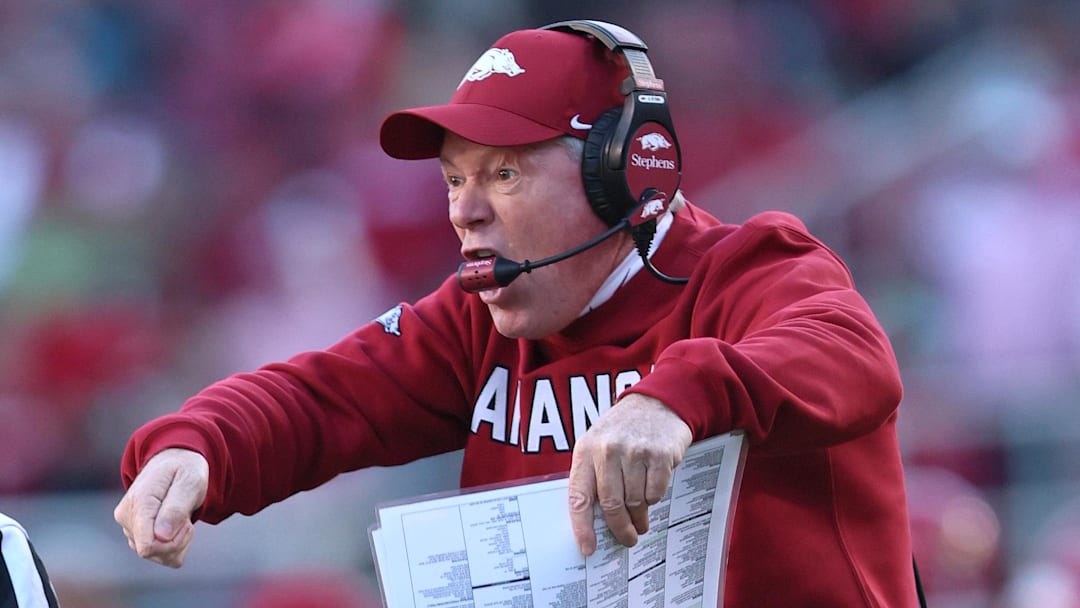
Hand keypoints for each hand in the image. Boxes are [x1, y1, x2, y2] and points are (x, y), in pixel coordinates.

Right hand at [113, 448, 208, 567]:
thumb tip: (161, 537)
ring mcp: (129, 527)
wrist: (174, 462)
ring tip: (182, 518)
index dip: (173, 542)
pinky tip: (176, 527)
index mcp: (139, 502)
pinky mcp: (135, 535)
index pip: (147, 546)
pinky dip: (173, 546)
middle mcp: (127, 517)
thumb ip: (176, 508)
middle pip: (152, 553)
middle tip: (187, 518)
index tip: (186, 523)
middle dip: (178, 540)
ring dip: (177, 542)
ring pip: (157, 556)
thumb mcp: (190, 481)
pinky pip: (158, 556)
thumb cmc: (185, 470)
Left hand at [568, 393, 691, 555]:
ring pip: (636, 502)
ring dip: (640, 515)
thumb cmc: (623, 430)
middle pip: (612, 505)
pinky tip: (653, 486)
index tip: (588, 548)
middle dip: (620, 528)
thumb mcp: (598, 445)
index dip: (582, 527)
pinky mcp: (660, 454)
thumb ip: (593, 477)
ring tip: (642, 515)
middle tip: (628, 538)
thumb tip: (595, 523)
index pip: (579, 496)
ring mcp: (635, 451)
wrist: (656, 403)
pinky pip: (656, 492)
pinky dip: (655, 496)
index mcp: (586, 450)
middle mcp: (608, 450)